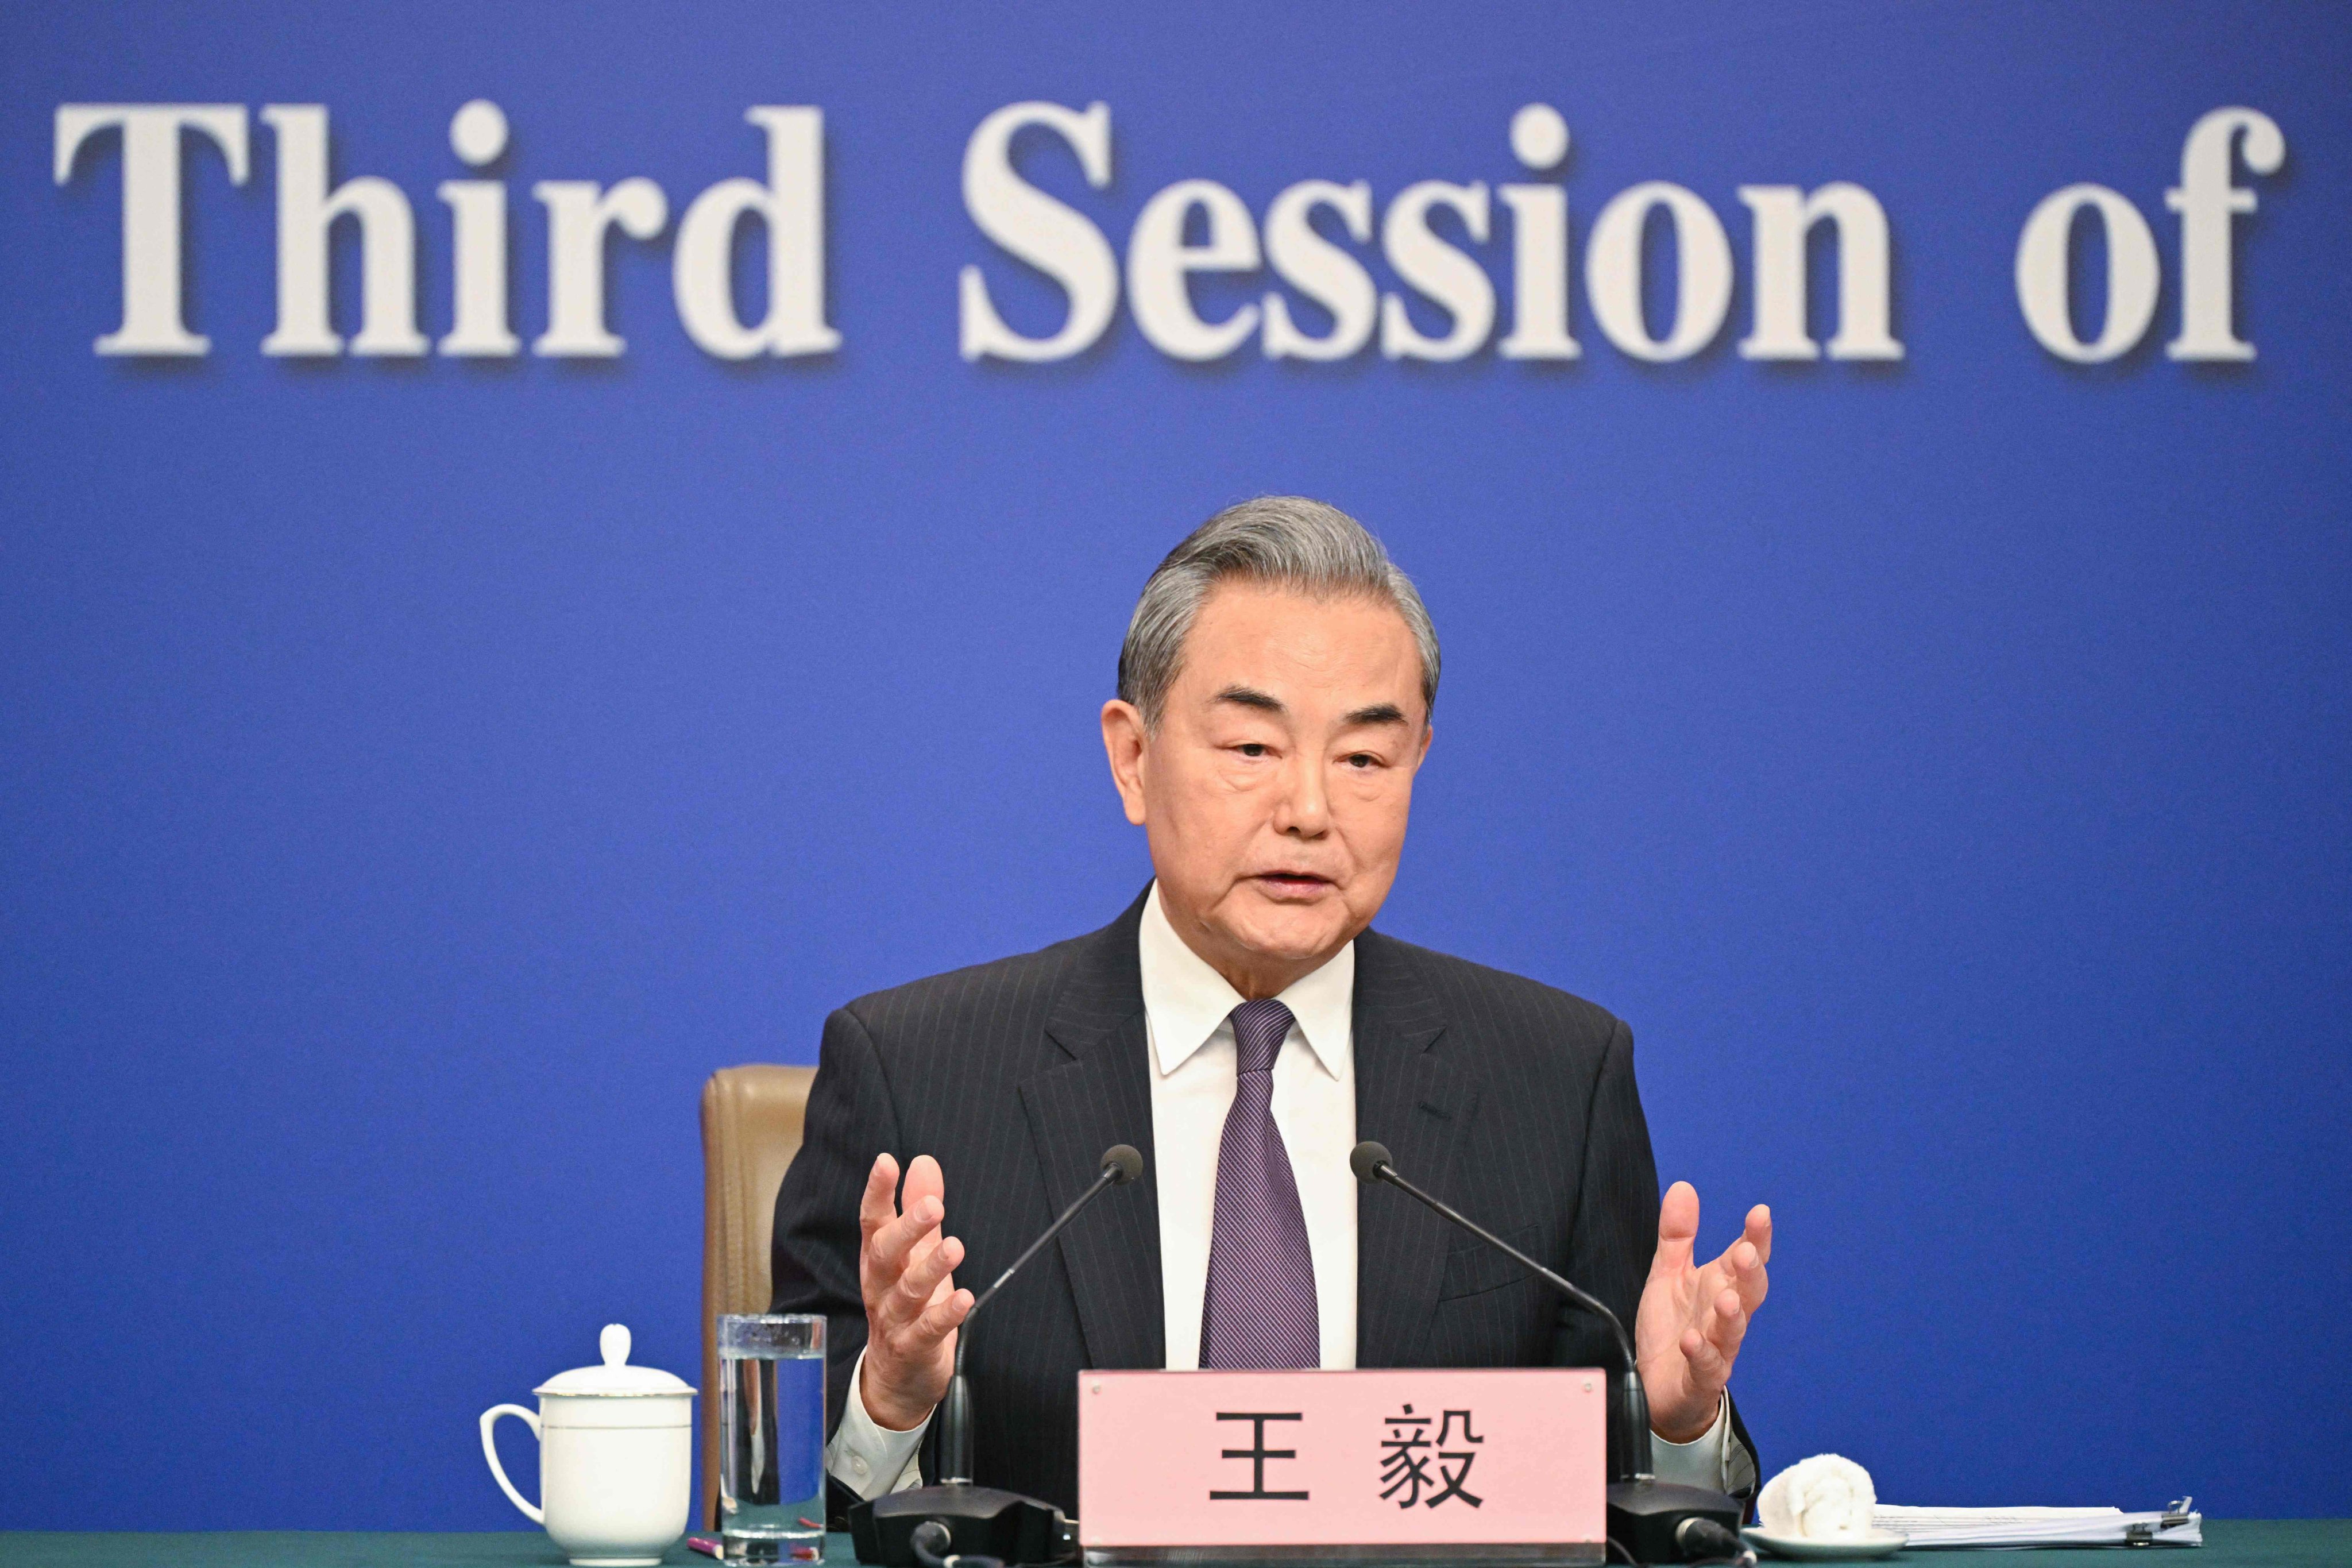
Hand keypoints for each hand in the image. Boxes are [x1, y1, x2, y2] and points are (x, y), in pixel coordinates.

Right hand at [855, 1152, 972, 1431]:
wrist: (897, 1379)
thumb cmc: (906, 1305)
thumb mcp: (913, 1254)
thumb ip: (917, 1208)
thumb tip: (923, 1162)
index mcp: (878, 1259)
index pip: (872, 1222)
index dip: (877, 1192)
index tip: (886, 1162)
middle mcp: (881, 1287)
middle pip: (885, 1253)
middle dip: (907, 1228)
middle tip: (934, 1206)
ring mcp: (894, 1320)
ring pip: (907, 1291)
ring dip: (931, 1269)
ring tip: (955, 1247)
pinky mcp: (913, 1348)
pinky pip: (927, 1330)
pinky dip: (946, 1314)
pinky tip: (964, 1298)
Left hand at [1634, 1181, 1770, 1442]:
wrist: (1660, 1389)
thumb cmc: (1673, 1328)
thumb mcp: (1668, 1274)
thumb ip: (1678, 1234)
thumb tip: (1683, 1187)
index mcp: (1720, 1285)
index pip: (1744, 1259)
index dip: (1755, 1238)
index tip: (1760, 1214)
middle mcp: (1724, 1316)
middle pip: (1749, 1293)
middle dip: (1751, 1274)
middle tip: (1747, 1253)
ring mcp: (1717, 1348)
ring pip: (1733, 1331)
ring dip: (1732, 1315)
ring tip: (1726, 1299)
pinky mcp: (1701, 1378)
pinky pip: (1707, 1367)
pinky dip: (1701, 1354)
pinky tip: (1692, 1340)